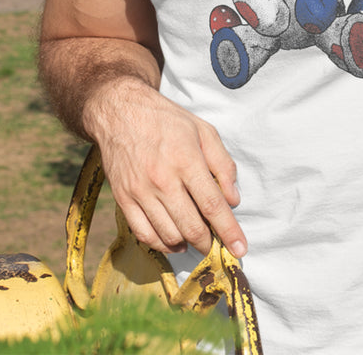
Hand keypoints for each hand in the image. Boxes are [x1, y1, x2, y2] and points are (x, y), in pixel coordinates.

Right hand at [84, 76, 245, 257]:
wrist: (121, 114)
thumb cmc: (168, 121)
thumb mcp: (204, 131)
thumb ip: (223, 165)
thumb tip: (233, 200)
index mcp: (187, 160)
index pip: (212, 205)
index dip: (229, 230)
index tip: (240, 249)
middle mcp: (163, 180)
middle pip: (191, 226)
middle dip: (208, 243)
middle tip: (217, 245)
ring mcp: (140, 192)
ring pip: (168, 234)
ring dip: (187, 244)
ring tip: (197, 240)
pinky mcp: (123, 200)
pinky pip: (143, 234)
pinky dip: (161, 244)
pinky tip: (173, 241)